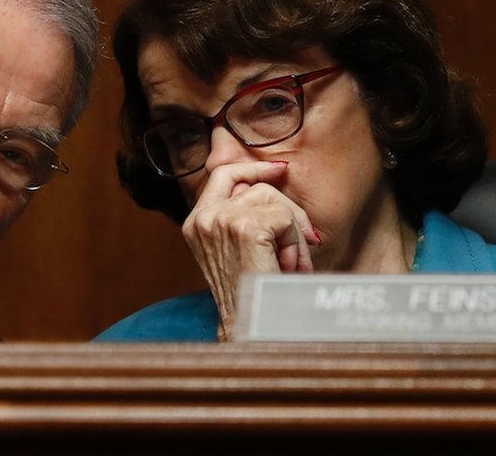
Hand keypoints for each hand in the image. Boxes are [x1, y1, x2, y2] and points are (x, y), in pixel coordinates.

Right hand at [181, 161, 320, 340]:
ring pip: (275, 202)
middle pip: (257, 187)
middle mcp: (202, 218)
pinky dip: (295, 243)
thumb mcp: (240, 249)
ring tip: (289, 265)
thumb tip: (278, 178)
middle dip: (288, 213)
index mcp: (196, 223)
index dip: (254, 167)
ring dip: (293, 234)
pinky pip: (284, 218)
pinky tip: (289, 266)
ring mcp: (220, 220)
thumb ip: (248, 215)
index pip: (223, 174)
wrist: (249, 328)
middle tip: (300, 247)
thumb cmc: (251, 295)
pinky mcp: (244, 228)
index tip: (280, 170)